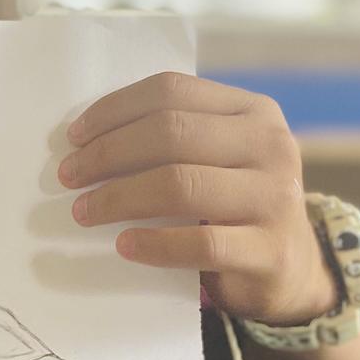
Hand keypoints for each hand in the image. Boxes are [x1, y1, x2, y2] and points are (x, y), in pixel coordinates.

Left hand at [57, 72, 336, 326]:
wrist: (289, 268)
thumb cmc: (232, 204)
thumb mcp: (217, 157)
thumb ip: (174, 137)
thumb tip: (86, 138)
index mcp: (253, 111)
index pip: (172, 91)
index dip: (115, 110)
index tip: (73, 137)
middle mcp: (271, 145)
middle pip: (172, 133)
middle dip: (108, 153)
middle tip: (69, 176)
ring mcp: (276, 198)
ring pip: (181, 184)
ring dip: (119, 197)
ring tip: (84, 211)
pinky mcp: (270, 250)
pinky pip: (201, 243)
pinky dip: (154, 244)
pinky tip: (123, 245)